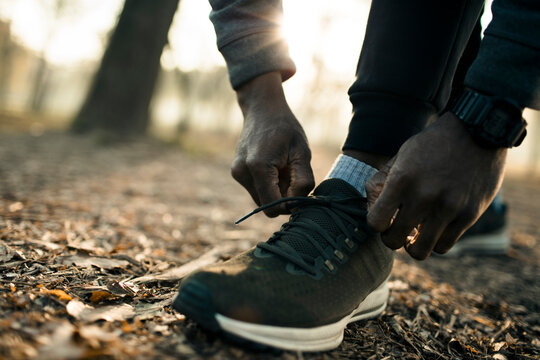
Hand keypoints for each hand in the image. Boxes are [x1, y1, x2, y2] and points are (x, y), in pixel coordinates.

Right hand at [232, 72, 314, 216]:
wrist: (262, 108)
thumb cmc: (286, 128)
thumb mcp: (302, 152)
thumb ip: (303, 181)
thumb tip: (296, 205)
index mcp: (258, 167)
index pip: (273, 207)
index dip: (289, 205)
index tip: (300, 190)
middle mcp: (242, 173)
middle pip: (266, 206)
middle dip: (283, 198)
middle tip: (293, 176)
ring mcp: (237, 173)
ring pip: (261, 200)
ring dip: (276, 191)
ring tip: (283, 169)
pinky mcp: (237, 173)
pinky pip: (257, 190)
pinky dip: (268, 185)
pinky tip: (274, 166)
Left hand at [366, 112, 506, 258]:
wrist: (477, 131)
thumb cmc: (431, 145)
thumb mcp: (400, 156)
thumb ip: (380, 183)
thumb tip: (370, 212)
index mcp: (401, 180)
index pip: (375, 223)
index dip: (377, 224)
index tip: (384, 217)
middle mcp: (423, 196)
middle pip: (393, 241)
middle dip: (392, 237)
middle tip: (399, 228)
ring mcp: (448, 208)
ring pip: (419, 252)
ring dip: (414, 245)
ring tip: (417, 233)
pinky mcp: (468, 215)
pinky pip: (443, 246)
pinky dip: (435, 241)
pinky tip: (435, 228)